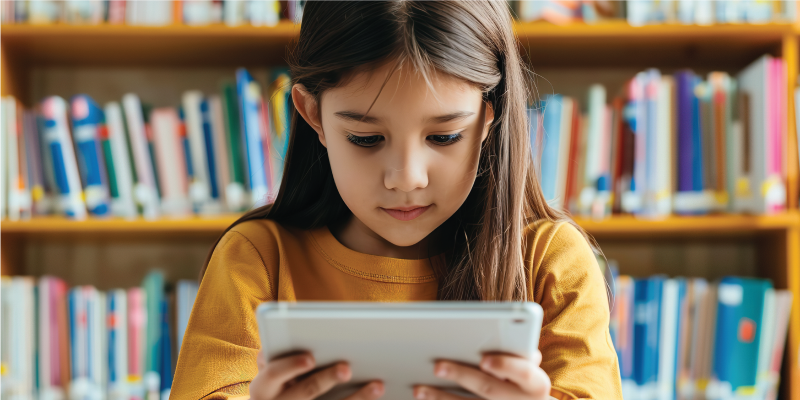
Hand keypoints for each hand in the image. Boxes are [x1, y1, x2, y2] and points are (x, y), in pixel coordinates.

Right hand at [249, 350, 384, 399]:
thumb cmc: (277, 383)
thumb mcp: (269, 372)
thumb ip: (276, 355)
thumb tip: (284, 340)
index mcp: (263, 387)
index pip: (273, 374)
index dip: (291, 365)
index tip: (310, 357)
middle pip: (304, 393)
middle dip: (325, 379)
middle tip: (346, 368)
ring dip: (357, 398)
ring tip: (377, 385)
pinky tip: (375, 395)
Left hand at [414, 351, 550, 399]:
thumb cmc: (524, 381)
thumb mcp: (530, 368)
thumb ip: (521, 353)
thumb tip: (506, 339)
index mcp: (536, 384)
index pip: (525, 373)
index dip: (505, 365)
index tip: (484, 359)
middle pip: (489, 389)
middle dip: (462, 376)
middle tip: (437, 366)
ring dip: (441, 398)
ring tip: (419, 389)